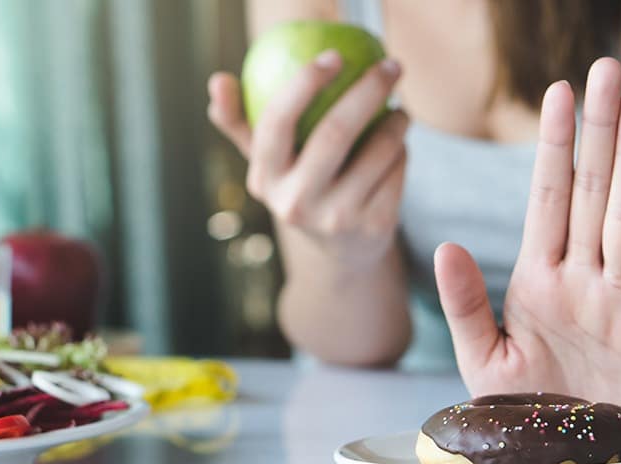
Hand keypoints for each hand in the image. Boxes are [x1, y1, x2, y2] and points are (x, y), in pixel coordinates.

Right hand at [207, 50, 407, 267]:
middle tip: (390, 66)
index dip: (304, 83)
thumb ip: (240, 122)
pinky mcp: (373, 226)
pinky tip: (400, 147)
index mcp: (265, 179)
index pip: (276, 122)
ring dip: (397, 121)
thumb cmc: (301, 186)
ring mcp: (336, 219)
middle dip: (368, 90)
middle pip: (335, 132)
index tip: (333, 56)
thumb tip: (217, 80)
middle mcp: (296, 202)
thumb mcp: (268, 163)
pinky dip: (402, 151)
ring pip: (378, 149)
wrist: (343, 250)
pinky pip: (397, 169)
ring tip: (399, 110)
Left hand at [434, 58, 620, 426]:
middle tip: (606, 71)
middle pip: (591, 193)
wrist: (574, 461)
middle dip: (598, 133)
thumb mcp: (484, 358)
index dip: (553, 146)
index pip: (547, 198)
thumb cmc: (530, 410)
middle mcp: (584, 280)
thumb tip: (445, 245)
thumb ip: (466, 303)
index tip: (557, 94)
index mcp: (540, 280)